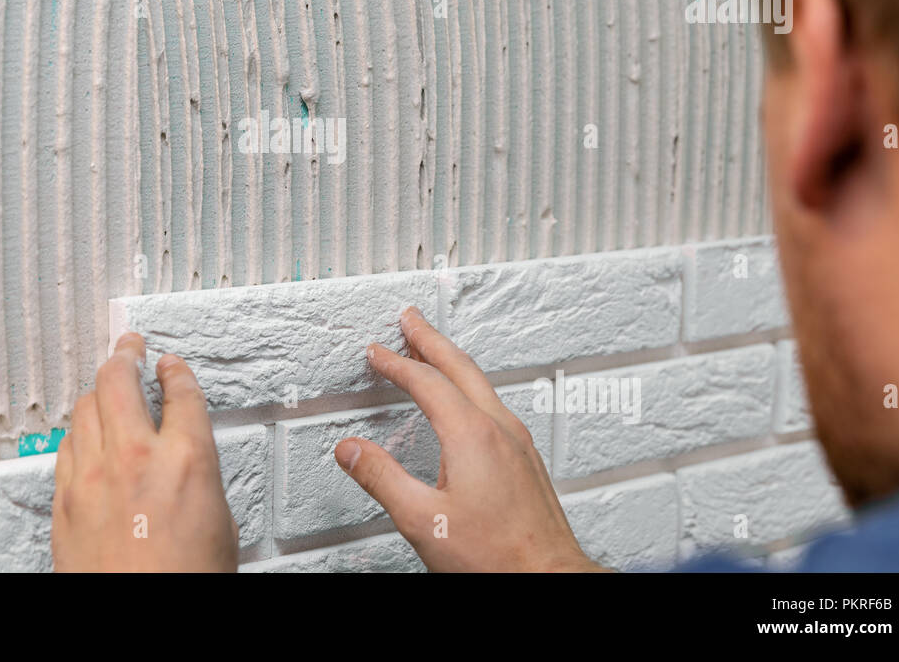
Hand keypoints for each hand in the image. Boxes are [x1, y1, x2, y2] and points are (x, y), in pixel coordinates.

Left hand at [51, 332, 238, 571]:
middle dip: (126, 353)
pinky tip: (87, 431)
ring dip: (100, 388)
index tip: (171, 364)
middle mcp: (135, 457)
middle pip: (120, 378)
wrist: (141, 627)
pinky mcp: (64, 500)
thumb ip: (199, 477)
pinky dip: (80, 430)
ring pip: (86, 406)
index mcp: (186, 459)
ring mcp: (92, 477)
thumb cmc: (185, 583)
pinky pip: (66, 446)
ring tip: (108, 380)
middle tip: (130, 345)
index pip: (180, 391)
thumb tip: (187, 461)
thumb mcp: (220, 524)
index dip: (176, 370)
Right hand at [335, 307, 603, 571]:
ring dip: (451, 361)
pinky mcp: (527, 459)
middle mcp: (500, 429)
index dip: (396, 363)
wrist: (548, 579)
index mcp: (472, 434)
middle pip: (460, 367)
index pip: (426, 382)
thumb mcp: (422, 520)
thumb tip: (350, 450)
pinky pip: (493, 404)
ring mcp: (519, 443)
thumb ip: (381, 479)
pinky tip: (464, 400)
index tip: (377, 351)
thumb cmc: (497, 558)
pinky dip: (468, 387)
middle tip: (409, 319)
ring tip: (430, 352)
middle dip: (430, 339)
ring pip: (481, 383)